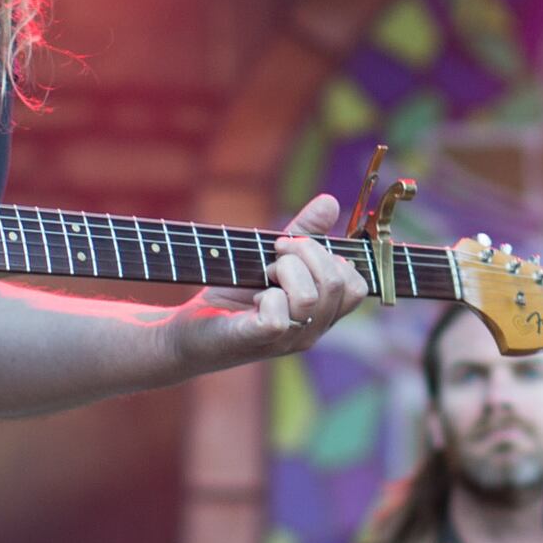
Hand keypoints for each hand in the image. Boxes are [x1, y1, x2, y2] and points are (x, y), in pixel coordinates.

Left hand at [170, 195, 369, 371]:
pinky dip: (266, 297)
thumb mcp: (270, 257)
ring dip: (285, 271)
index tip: (295, 246)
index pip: (357, 287)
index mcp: (321, 313)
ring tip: (263, 274)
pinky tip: (253, 298)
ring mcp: (289, 341)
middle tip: (275, 253)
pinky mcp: (258, 341)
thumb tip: (331, 201)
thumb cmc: (230, 295)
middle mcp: (312, 330)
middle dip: (307, 253)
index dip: (332, 257)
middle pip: (339, 285)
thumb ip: (303, 233)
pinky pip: (280, 318)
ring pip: (310, 298)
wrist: (184, 330)